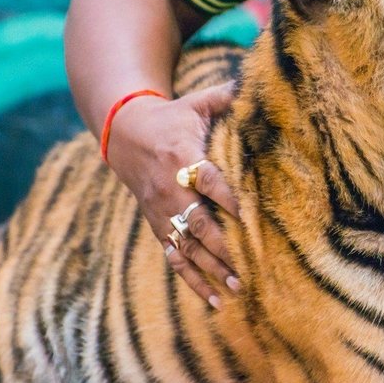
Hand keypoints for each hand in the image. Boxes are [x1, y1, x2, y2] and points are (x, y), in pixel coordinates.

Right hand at [105, 83, 240, 305]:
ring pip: (184, 246)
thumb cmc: (173, 117)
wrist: (123, 133)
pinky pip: (173, 257)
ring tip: (236, 288)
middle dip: (220, 246)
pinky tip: (214, 301)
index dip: (225, 197)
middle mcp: (168, 187)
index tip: (248, 215)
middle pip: (195, 221)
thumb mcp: (196, 102)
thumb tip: (260, 81)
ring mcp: (160, 210)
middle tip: (245, 266)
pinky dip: (192, 280)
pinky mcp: (156, 225)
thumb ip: (228, 96)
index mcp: (180, 154)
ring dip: (209, 269)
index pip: (206, 178)